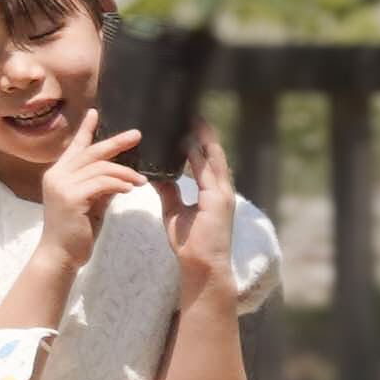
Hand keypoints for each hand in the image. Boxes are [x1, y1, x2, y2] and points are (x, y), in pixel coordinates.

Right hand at [37, 124, 150, 253]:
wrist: (61, 255)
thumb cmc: (76, 232)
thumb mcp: (91, 204)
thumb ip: (101, 187)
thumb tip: (120, 175)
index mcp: (59, 174)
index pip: (75, 147)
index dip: (86, 129)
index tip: (95, 112)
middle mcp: (57, 175)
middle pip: (91, 152)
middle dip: (116, 142)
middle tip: (137, 135)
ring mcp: (62, 185)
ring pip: (100, 167)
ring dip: (125, 172)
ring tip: (141, 180)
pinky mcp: (71, 197)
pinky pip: (102, 183)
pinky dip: (119, 183)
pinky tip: (130, 188)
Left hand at [168, 132, 238, 296]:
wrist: (200, 266)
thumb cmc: (189, 243)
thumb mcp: (174, 212)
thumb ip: (169, 191)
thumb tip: (156, 175)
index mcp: (213, 192)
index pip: (206, 160)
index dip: (200, 142)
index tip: (189, 123)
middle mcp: (221, 189)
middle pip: (213, 154)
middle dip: (205, 134)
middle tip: (193, 112)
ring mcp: (222, 194)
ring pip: (213, 159)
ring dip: (205, 139)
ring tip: (195, 119)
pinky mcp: (218, 200)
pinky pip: (207, 173)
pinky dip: (200, 157)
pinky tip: (190, 142)